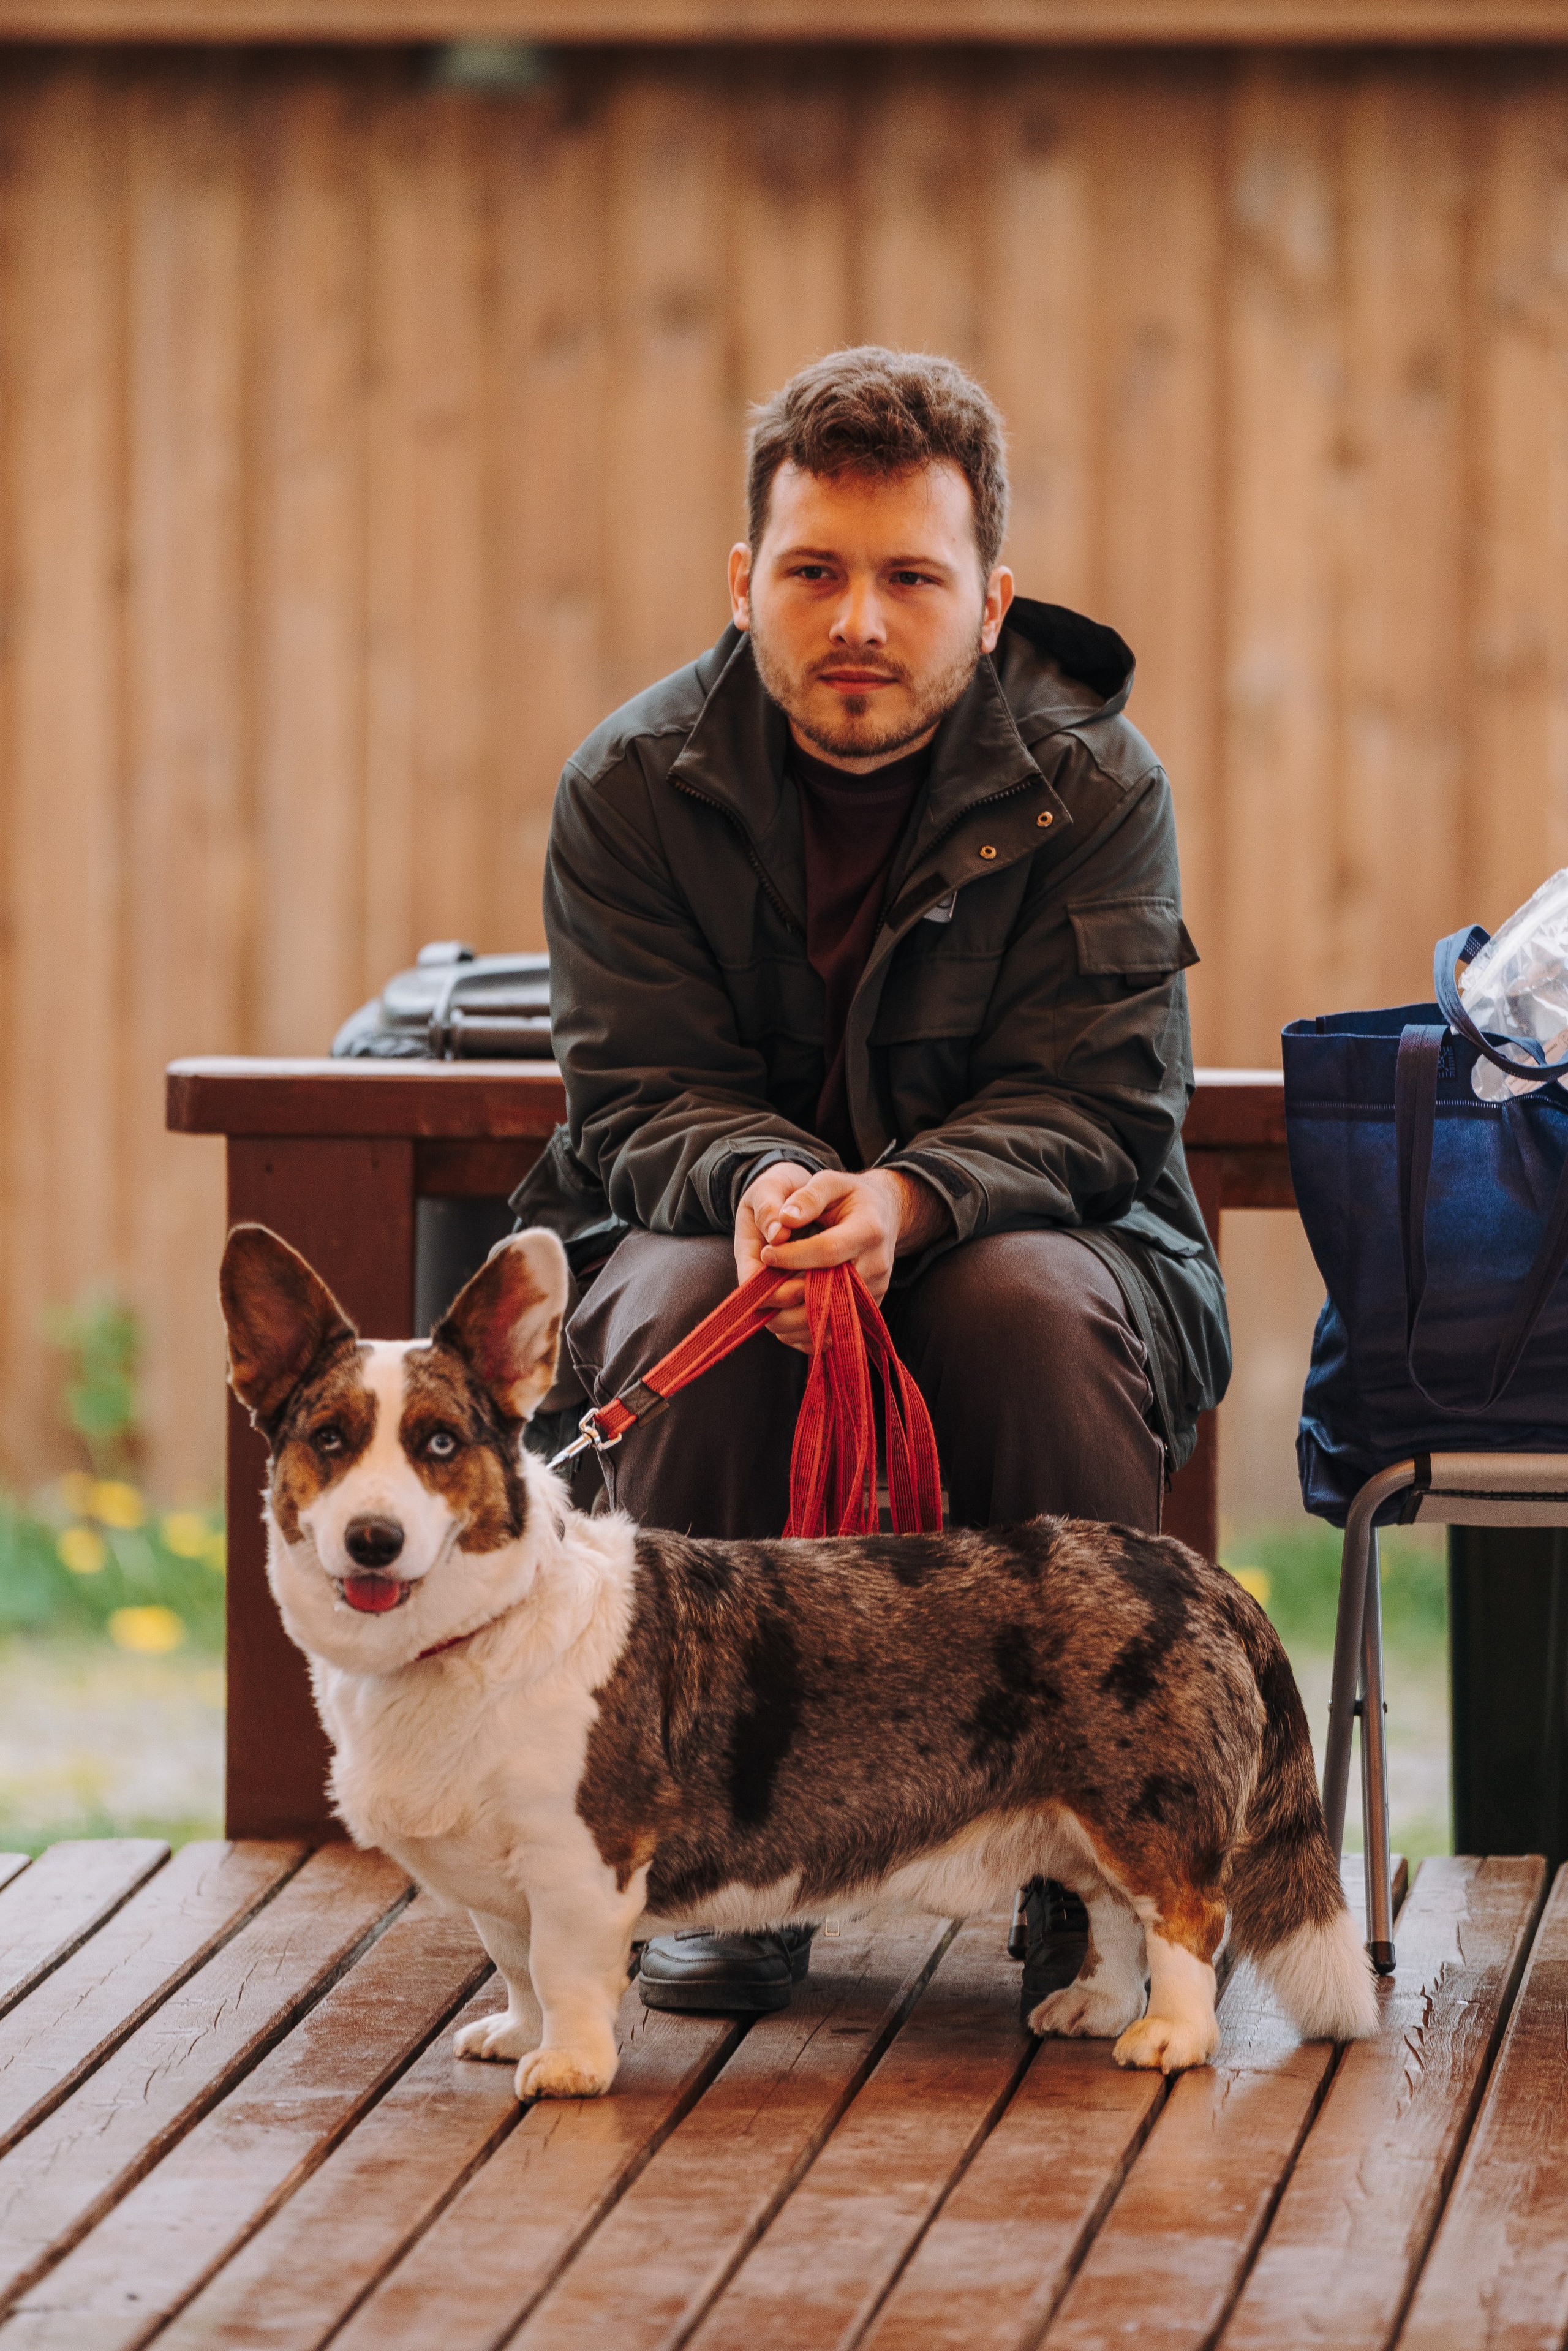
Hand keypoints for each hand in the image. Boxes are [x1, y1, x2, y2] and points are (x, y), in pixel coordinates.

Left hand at [735, 1163, 949, 1351]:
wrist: (885, 1215)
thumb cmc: (850, 1196)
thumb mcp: (830, 1182)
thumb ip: (807, 1197)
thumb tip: (783, 1220)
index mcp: (869, 1229)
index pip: (827, 1251)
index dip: (792, 1256)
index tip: (765, 1253)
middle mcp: (877, 1265)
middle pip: (831, 1293)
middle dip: (789, 1297)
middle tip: (756, 1295)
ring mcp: (876, 1290)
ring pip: (833, 1319)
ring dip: (794, 1322)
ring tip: (764, 1310)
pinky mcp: (869, 1307)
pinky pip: (837, 1330)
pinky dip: (807, 1333)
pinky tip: (782, 1324)